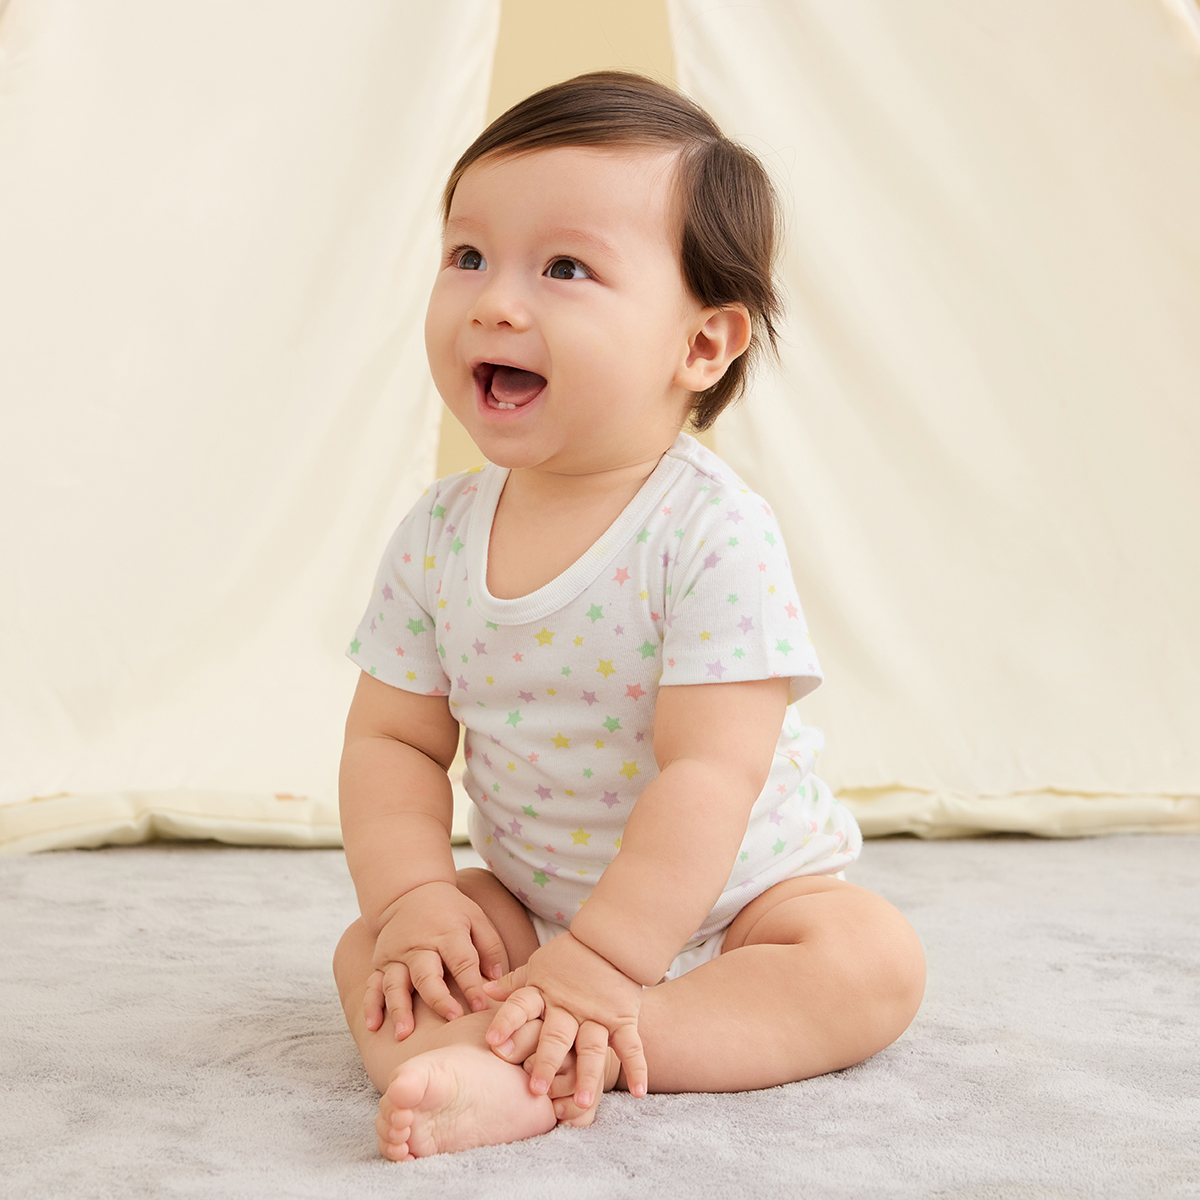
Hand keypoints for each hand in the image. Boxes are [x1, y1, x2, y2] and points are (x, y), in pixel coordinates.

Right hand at [365, 881, 507, 1039]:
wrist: (409, 892)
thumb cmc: (449, 911)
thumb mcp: (474, 917)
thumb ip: (488, 946)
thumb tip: (495, 979)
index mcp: (446, 933)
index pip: (462, 961)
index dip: (472, 985)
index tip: (481, 1007)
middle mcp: (419, 945)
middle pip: (427, 975)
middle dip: (438, 999)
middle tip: (452, 1020)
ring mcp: (396, 955)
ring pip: (396, 984)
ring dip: (400, 1009)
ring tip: (404, 1034)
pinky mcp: (381, 962)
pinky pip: (373, 986)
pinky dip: (371, 1006)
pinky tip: (373, 1026)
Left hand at [482, 931, 647, 1108]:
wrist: (612, 939)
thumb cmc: (570, 955)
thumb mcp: (538, 966)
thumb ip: (514, 983)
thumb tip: (484, 991)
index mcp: (544, 992)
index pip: (521, 1006)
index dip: (507, 1022)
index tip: (494, 1042)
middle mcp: (569, 1007)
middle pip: (556, 1036)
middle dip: (547, 1062)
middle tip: (536, 1090)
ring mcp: (597, 1014)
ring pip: (591, 1047)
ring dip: (587, 1075)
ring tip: (581, 1102)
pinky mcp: (622, 1019)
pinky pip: (631, 1045)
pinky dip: (637, 1068)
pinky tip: (638, 1092)